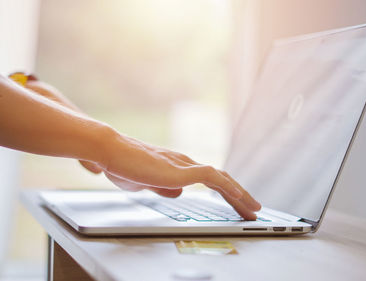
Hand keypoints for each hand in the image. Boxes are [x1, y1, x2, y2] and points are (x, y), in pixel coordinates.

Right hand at [25, 80, 260, 219]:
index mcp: (175, 165)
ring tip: (253, 209)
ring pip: (221, 179)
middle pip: (220, 179)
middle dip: (239, 195)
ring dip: (240, 194)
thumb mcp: (144, 182)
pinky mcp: (181, 171)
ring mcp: (184, 165)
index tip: (235, 203)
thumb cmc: (121, 164)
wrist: (111, 151)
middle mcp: (184, 162)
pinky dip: (229, 188)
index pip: (207, 178)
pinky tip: (240, 197)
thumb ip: (162, 186)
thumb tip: (179, 193)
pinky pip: (214, 179)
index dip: (224, 191)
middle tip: (253, 209)